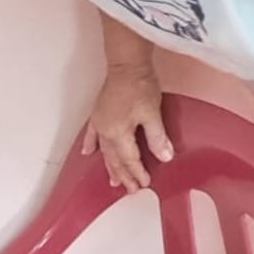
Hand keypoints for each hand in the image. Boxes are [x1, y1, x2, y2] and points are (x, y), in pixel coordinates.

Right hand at [81, 64, 172, 192]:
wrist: (126, 64)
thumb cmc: (140, 85)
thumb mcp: (153, 113)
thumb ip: (157, 137)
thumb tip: (165, 157)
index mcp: (119, 133)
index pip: (130, 159)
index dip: (138, 173)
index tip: (145, 184)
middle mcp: (106, 131)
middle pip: (115, 159)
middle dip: (124, 175)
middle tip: (131, 190)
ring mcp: (100, 122)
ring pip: (104, 151)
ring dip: (109, 166)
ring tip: (114, 180)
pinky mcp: (99, 113)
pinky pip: (92, 134)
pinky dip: (91, 144)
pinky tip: (88, 153)